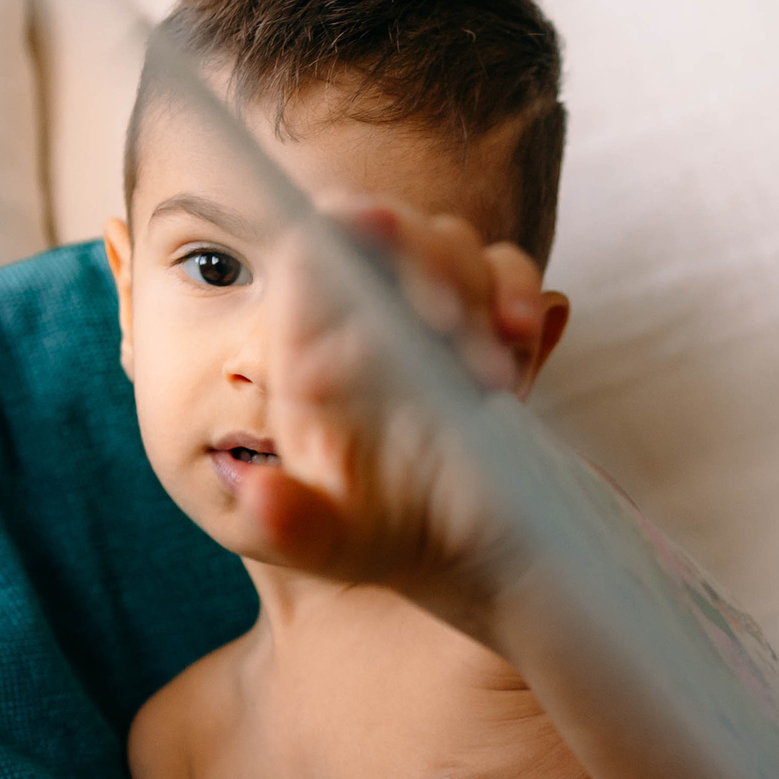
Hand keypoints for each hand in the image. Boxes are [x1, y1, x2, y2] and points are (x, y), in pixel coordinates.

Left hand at [231, 194, 558, 611]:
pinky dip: (523, 298)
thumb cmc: (381, 536)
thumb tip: (255, 493)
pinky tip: (523, 346)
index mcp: (311, 343)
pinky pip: (513, 280)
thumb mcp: (332, 544)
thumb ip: (291, 525)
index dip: (342, 231)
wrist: (461, 552)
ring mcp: (434, 314)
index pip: (315, 248)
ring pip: (456, 243)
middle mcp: (369, 313)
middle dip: (427, 257)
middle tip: (450, 323)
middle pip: (391, 227)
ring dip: (483, 286)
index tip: (377, 240)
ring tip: (493, 371)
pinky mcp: (493, 327)